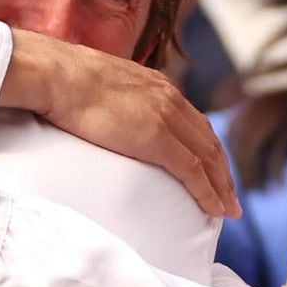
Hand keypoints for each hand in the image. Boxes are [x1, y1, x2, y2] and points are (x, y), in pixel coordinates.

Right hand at [1, 30, 240, 218]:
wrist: (57, 76)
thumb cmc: (62, 79)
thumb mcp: (97, 83)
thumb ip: (109, 97)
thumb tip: (95, 110)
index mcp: (156, 84)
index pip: (192, 120)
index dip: (206, 146)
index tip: (211, 167)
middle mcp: (169, 98)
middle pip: (208, 140)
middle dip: (222, 170)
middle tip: (229, 194)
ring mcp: (166, 118)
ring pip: (208, 158)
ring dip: (222, 185)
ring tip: (228, 209)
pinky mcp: (157, 139)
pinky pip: (193, 172)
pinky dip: (208, 193)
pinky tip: (215, 209)